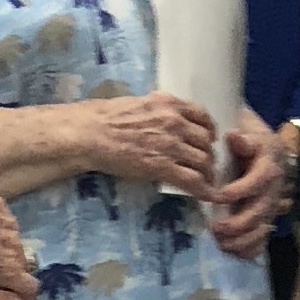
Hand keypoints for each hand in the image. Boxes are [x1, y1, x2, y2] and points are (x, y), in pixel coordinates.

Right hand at [66, 92, 216, 192]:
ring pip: (204, 161)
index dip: (209, 130)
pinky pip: (192, 180)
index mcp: (169, 104)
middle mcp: (175, 122)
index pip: (203, 116)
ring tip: (206, 181)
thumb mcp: (139, 103)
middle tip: (205, 164)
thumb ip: (158, 109)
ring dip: (208, 173)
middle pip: (206, 141)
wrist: (91, 133)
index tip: (208, 139)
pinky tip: (207, 196)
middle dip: (208, 154)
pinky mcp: (162, 166)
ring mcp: (171, 145)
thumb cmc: (106, 117)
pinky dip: (204, 190)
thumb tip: (166, 115)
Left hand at [206, 110, 284, 259]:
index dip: (239, 191)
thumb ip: (242, 138)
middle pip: (261, 211)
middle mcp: (273, 191)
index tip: (217, 196)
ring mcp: (270, 208)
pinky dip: (248, 249)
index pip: (257, 182)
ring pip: (262, 229)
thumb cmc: (252, 141)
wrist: (267, 150)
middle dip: (239, 223)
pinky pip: (261, 240)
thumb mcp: (249, 133)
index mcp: (269, 168)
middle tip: (216, 228)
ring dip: (242, 240)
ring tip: (221, 243)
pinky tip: (232, 252)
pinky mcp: (264, 219)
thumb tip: (234, 137)